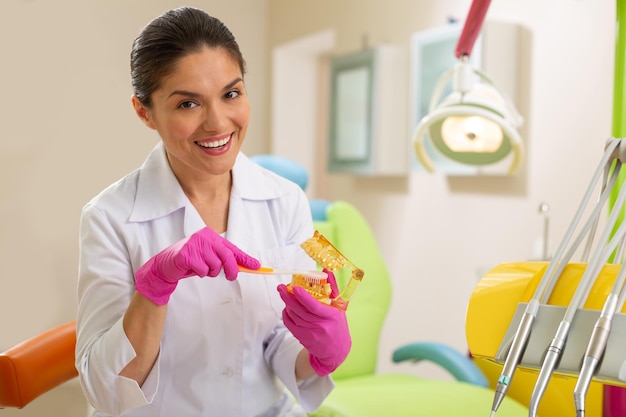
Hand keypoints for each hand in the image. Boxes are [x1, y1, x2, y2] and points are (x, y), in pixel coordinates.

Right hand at [135, 227, 259, 304]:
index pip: (232, 248)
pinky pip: (203, 270)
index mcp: (211, 235)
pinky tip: (192, 269)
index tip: (257, 266)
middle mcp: (204, 236)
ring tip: (201, 269)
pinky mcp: (187, 254)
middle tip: (230, 277)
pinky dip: (200, 274)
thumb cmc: (191, 260)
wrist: (166, 264)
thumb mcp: (209, 257)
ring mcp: (195, 244)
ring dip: (210, 272)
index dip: (245, 258)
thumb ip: (225, 259)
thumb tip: (246, 266)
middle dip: (232, 270)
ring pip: (215, 266)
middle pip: (227, 256)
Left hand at [277, 270, 350, 375]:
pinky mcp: (303, 338)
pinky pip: (290, 324)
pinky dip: (286, 314)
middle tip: (281, 287)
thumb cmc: (338, 325)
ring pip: (294, 316)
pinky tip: (286, 307)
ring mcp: (311, 333)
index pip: (315, 306)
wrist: (336, 350)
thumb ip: (332, 288)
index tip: (295, 287)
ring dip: (287, 304)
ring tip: (284, 294)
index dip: (304, 297)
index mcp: (331, 316)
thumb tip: (326, 270)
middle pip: (300, 310)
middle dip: (288, 297)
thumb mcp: (339, 307)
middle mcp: (320, 325)